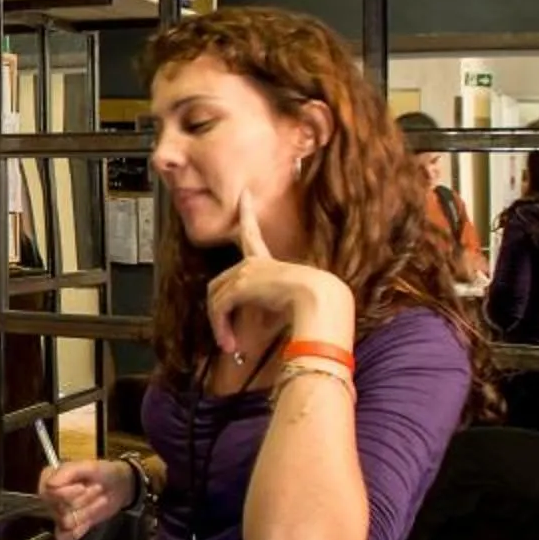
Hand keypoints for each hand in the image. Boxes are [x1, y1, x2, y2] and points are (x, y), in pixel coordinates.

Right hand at [39, 457, 136, 539]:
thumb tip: (49, 484)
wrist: (119, 486)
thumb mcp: (89, 466)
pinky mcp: (66, 528)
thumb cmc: (103, 472)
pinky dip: (77, 533)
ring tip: (99, 501)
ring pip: (66, 523)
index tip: (83, 487)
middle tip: (98, 489)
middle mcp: (49, 497)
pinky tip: (88, 523)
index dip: (67, 493)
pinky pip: (63, 538)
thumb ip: (68, 472)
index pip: (48, 493)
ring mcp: (57, 513)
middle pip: (59, 508)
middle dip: (83, 501)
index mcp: (49, 478)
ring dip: (87, 513)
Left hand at [206, 190, 357, 362]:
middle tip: (228, 339)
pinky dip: (221, 327)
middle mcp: (252, 262)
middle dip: (219, 313)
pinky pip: (219, 308)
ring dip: (221, 326)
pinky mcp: (239, 285)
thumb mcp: (292, 303)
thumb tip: (289, 330)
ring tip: (231, 345)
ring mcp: (245, 272)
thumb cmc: (316, 305)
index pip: (251, 234)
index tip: (244, 194)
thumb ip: (280, 308)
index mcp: (267, 261)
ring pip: (218, 300)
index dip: (247, 213)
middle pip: (221, 286)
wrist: (320, 300)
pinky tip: (231, 343)